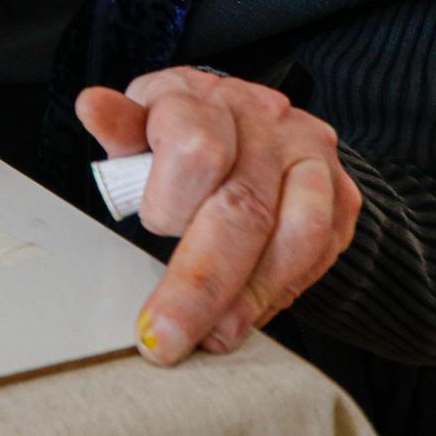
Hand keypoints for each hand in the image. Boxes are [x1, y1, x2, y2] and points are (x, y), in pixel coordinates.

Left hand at [76, 69, 361, 364]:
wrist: (251, 125)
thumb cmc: (181, 132)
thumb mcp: (142, 125)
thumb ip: (121, 129)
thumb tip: (92, 107)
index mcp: (202, 97)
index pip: (195, 151)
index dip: (170, 206)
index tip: (147, 241)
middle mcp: (265, 119)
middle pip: (244, 208)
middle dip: (201, 285)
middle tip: (168, 338)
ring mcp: (310, 155)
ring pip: (297, 235)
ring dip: (250, 298)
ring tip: (214, 337)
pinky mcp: (343, 193)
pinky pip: (321, 252)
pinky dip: (282, 292)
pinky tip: (247, 315)